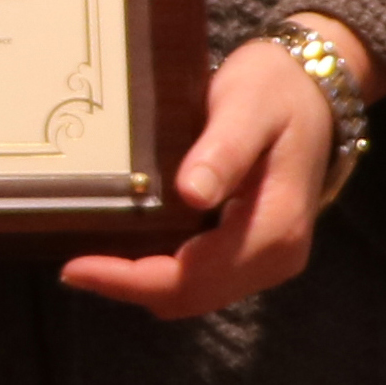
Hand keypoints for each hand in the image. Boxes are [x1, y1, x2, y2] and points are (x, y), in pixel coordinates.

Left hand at [58, 13, 377, 321]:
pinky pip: (201, 277)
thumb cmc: (276, 89)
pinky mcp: (254, 249)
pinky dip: (161, 271)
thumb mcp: (248, 106)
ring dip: (142, 282)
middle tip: (72, 264)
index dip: (131, 280)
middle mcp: (276, 257)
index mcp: (275, 229)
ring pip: (193, 293)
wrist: (313, 88)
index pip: (192, 278)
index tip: (76, 268)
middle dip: (129, 286)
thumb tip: (191, 194)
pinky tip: (127, 244)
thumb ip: (223, 150)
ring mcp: (267, 258)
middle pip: (189, 296)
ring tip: (90, 255)